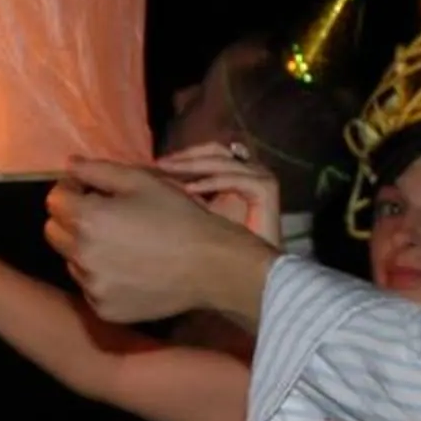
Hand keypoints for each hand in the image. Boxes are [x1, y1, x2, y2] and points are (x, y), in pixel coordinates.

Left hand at [45, 159, 276, 324]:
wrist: (211, 266)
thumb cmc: (178, 216)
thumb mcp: (141, 181)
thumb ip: (97, 170)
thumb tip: (69, 165)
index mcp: (86, 218)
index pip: (54, 200)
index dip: (71, 190)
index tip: (90, 191)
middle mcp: (80, 255)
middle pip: (53, 232)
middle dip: (70, 219)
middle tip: (102, 216)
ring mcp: (91, 286)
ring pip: (71, 261)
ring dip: (85, 249)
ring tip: (121, 245)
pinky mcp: (104, 309)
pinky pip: (90, 287)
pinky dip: (101, 277)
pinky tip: (130, 269)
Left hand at [157, 142, 282, 243]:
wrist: (248, 269)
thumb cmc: (220, 245)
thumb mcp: (195, 212)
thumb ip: (182, 192)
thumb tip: (154, 181)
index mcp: (233, 173)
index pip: (208, 152)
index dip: (183, 156)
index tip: (155, 165)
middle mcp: (248, 170)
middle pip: (215, 151)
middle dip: (185, 157)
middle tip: (160, 164)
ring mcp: (259, 177)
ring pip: (222, 162)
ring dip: (193, 166)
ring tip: (168, 171)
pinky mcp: (266, 189)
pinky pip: (235, 179)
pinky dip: (211, 182)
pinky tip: (189, 190)